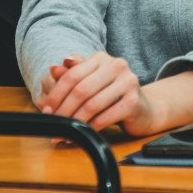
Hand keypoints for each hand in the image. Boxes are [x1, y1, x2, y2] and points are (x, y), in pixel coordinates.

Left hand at [39, 52, 156, 134]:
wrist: (145, 109)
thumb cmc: (114, 95)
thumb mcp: (92, 82)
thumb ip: (74, 74)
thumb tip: (53, 68)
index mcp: (102, 58)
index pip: (73, 74)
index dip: (57, 94)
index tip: (47, 109)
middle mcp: (116, 65)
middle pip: (81, 89)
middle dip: (64, 110)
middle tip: (55, 124)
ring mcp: (127, 82)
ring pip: (92, 105)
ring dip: (75, 122)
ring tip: (66, 133)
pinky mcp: (134, 102)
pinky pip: (105, 117)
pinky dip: (91, 127)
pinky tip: (84, 133)